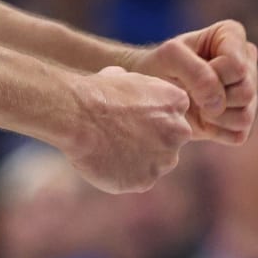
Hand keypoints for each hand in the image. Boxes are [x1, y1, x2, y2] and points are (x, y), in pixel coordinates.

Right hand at [60, 66, 192, 193]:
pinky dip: (125, 174)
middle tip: (122, 133)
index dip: (153, 115)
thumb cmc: (97, 92)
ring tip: (111, 148)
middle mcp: (179, 132)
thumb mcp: (123, 77)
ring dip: (140, 158)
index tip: (133, 114)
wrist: (78, 117)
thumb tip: (127, 82)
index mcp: (177, 101)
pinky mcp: (146, 181)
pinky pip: (139, 179)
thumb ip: (138, 87)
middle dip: (152, 138)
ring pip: (156, 162)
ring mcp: (164, 159)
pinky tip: (106, 161)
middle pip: (171, 139)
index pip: (175, 113)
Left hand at [125, 19, 257, 144]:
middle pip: (246, 91)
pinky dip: (215, 131)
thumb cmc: (160, 67)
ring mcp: (250, 93)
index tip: (190, 70)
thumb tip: (218, 103)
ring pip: (245, 115)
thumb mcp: (170, 56)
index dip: (212, 74)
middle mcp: (248, 63)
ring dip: (213, 116)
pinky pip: (238, 134)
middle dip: (213, 97)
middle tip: (191, 91)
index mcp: (233, 36)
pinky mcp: (243, 121)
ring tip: (195, 103)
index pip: (237, 65)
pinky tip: (201, 117)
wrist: (153, 93)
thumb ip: (195, 71)